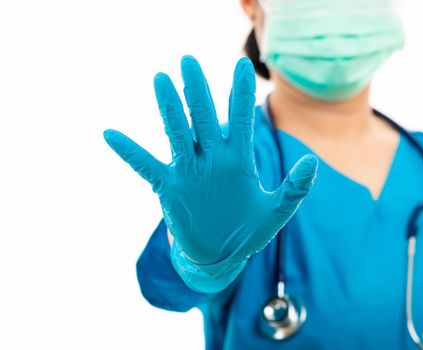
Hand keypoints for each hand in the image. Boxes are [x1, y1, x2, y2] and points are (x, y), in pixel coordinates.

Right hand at [104, 56, 317, 267]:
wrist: (222, 256)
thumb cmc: (249, 231)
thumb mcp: (277, 211)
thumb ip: (295, 187)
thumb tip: (311, 161)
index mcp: (239, 159)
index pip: (241, 119)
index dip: (240, 93)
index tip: (242, 65)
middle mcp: (213, 158)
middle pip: (204, 117)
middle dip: (198, 90)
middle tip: (189, 61)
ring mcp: (190, 171)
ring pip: (178, 133)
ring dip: (169, 109)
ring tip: (160, 80)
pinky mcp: (170, 188)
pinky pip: (146, 166)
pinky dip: (130, 152)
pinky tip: (111, 134)